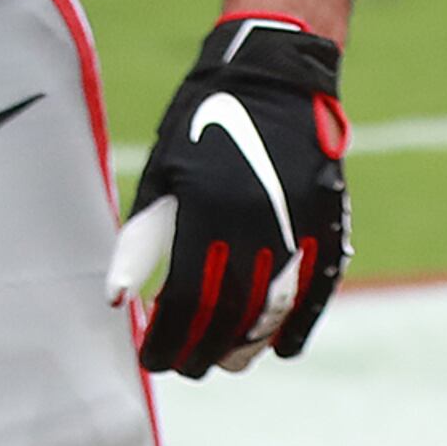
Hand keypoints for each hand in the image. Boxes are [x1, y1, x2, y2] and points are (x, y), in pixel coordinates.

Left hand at [107, 14, 348, 374]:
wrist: (274, 79)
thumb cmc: (202, 125)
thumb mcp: (163, 174)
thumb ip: (143, 239)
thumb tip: (118, 299)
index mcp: (207, 210)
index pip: (185, 297)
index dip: (168, 336)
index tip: (153, 360)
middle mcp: (256, 225)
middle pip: (230, 312)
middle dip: (204, 348)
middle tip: (185, 366)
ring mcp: (299, 228)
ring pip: (275, 308)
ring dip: (249, 343)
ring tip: (225, 362)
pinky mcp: (329, 226)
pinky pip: (317, 289)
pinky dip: (299, 324)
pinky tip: (280, 349)